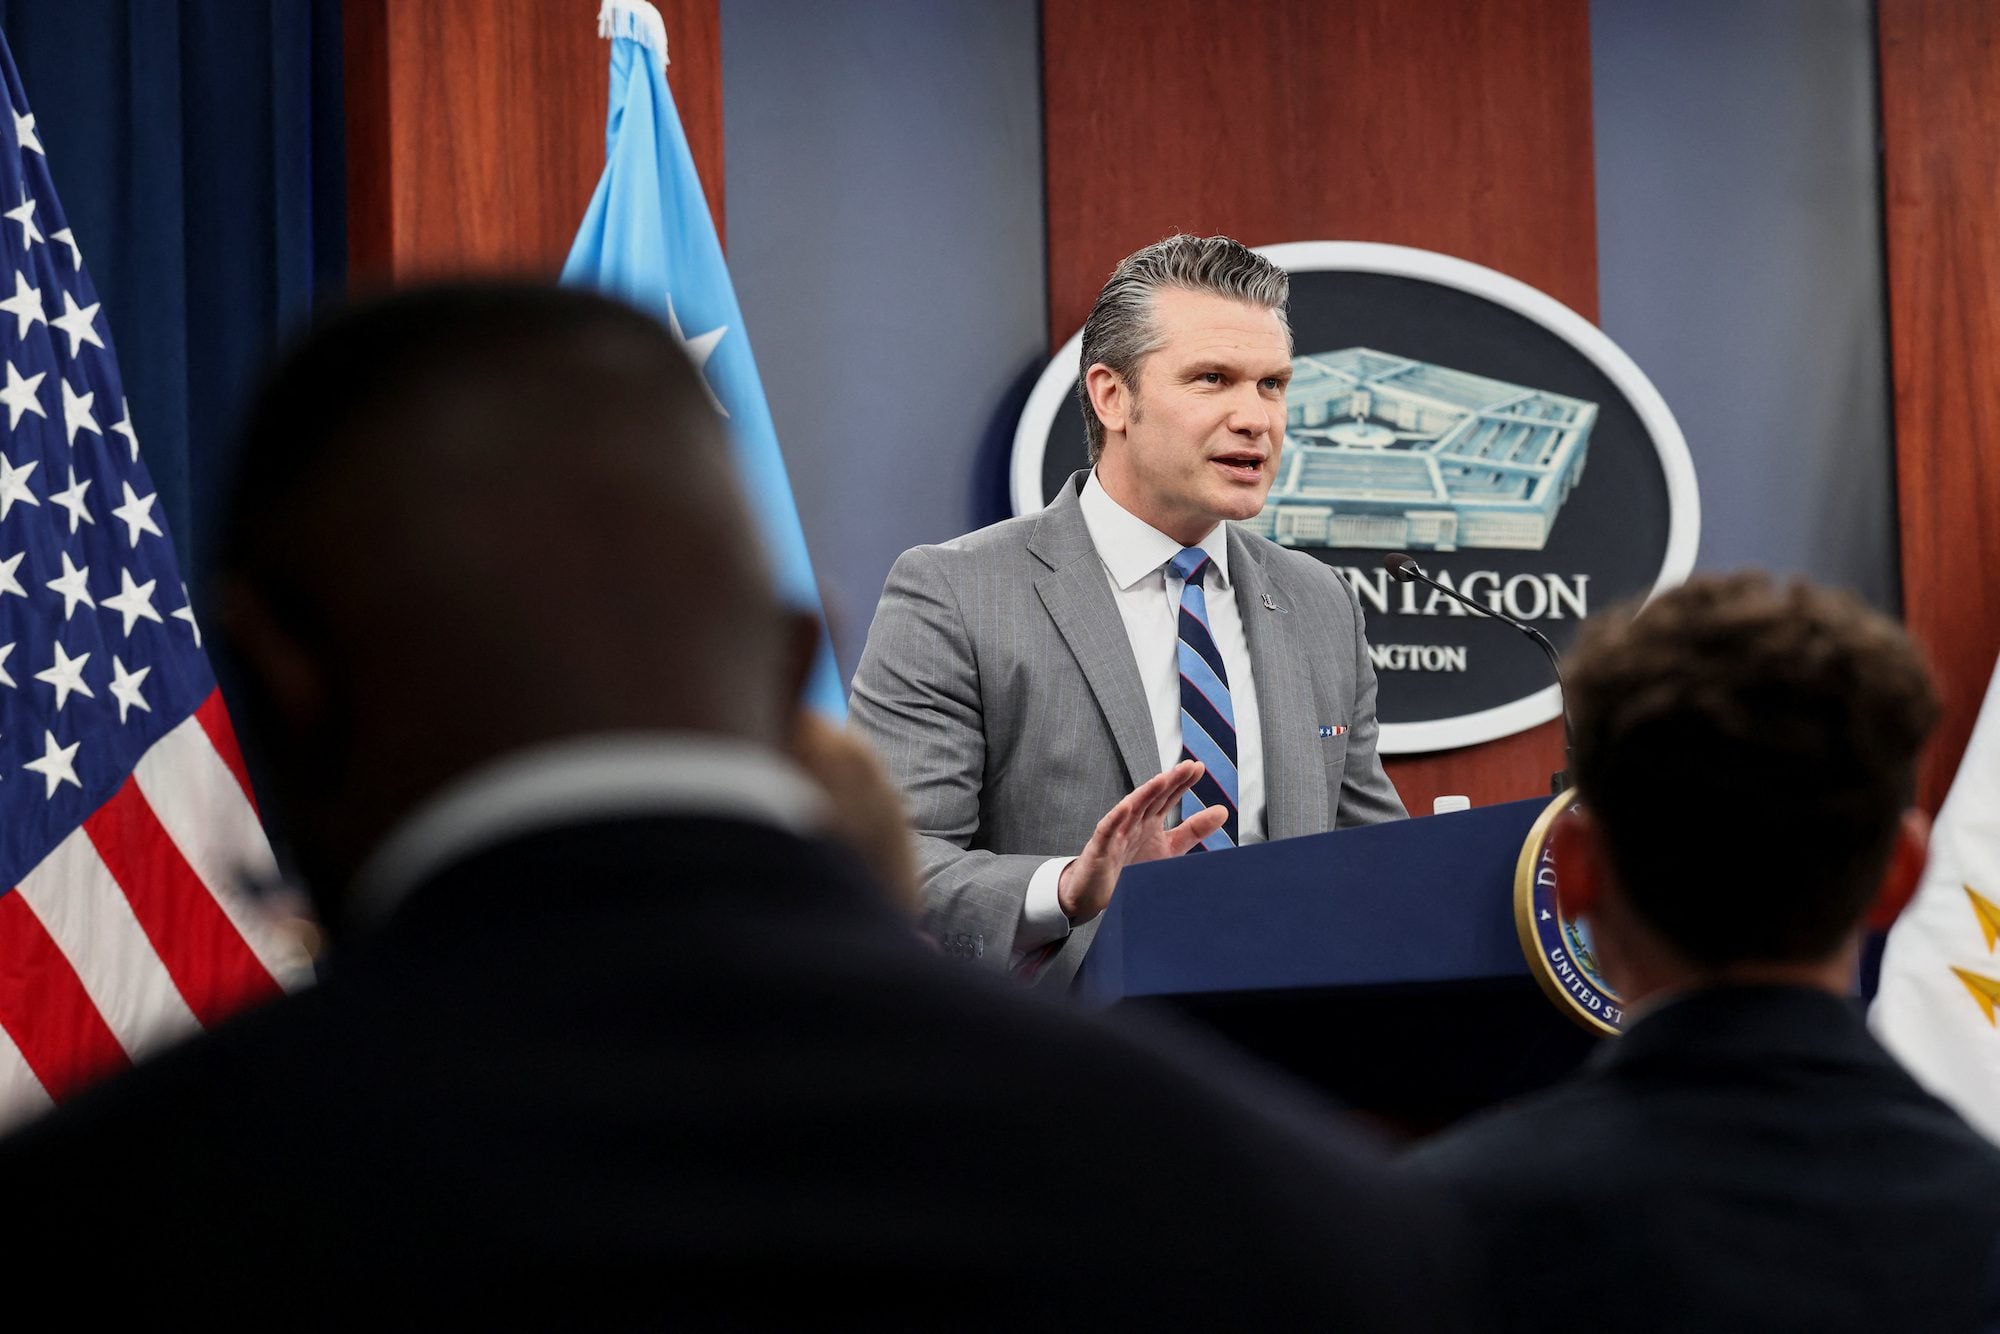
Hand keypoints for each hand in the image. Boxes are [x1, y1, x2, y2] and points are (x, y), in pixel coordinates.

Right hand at [1057, 760, 1227, 923]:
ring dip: (1146, 793)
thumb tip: (1222, 811)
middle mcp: (1134, 822)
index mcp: (1151, 821)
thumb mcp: (1169, 848)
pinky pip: (1107, 831)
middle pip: (1153, 797)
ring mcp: (1116, 833)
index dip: (1182, 782)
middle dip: (1170, 781)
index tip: (1198, 767)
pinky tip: (1126, 807)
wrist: (1097, 892)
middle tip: (1188, 766)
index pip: (1168, 797)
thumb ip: (1193, 830)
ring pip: (1132, 808)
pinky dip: (1116, 818)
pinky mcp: (1100, 848)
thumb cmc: (1130, 866)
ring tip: (1162, 780)